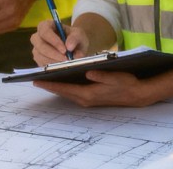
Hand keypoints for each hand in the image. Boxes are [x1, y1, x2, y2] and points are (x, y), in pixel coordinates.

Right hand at [31, 20, 89, 65]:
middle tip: (66, 60)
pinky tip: (62, 67)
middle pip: (40, 45)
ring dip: (53, 62)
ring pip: (39, 56)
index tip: (64, 50)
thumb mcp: (79, 34)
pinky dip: (52, 67)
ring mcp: (37, 49)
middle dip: (53, 53)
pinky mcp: (39, 60)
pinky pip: (41, 64)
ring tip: (66, 64)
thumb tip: (69, 47)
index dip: (53, 41)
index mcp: (46, 25)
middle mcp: (38, 36)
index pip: (45, 31)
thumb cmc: (74, 37)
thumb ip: (75, 38)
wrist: (76, 47)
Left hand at [35, 70, 152, 107]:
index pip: (64, 88)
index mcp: (88, 93)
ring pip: (67, 93)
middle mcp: (86, 99)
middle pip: (63, 92)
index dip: (50, 84)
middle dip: (49, 86)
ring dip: (56, 87)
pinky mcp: (91, 98)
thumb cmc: (126, 83)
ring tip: (44, 79)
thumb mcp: (115, 76)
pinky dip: (64, 88)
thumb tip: (87, 72)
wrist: (137, 94)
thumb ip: (101, 75)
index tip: (37, 81)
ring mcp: (88, 100)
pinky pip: (73, 93)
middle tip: (35, 79)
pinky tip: (60, 81)